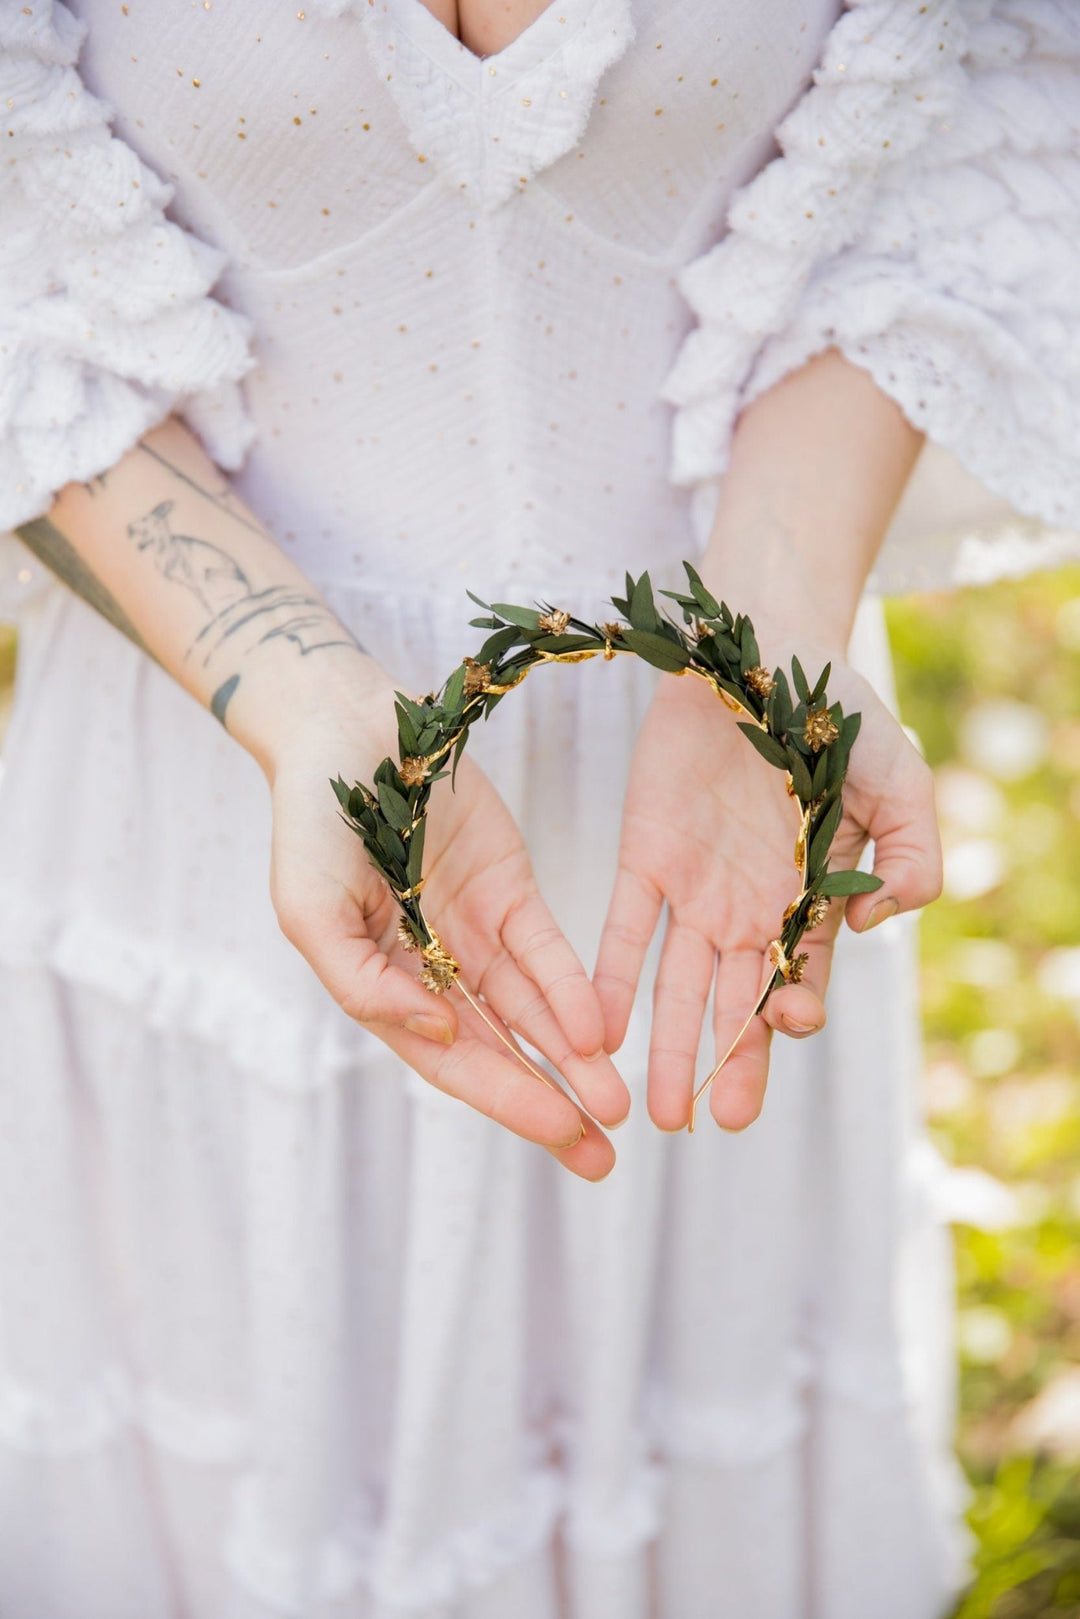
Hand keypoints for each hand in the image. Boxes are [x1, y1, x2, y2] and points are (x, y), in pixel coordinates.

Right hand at [267, 684, 628, 1178]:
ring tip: (618, 1106)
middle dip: (552, 1103)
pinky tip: (602, 1027)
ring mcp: (476, 931)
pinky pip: (547, 949)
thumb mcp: (311, 914)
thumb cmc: (311, 825)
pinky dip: (572, 988)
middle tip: (602, 1154)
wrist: (345, 730)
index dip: (506, 1102)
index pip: (452, 1063)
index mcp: (384, 989)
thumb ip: (366, 985)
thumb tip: (441, 1038)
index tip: (560, 1133)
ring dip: (575, 1059)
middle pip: (502, 1053)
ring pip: (534, 1011)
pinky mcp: (512, 889)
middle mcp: (436, 972)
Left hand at [594, 653, 940, 1131]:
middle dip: (726, 1065)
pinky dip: (609, 980)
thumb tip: (876, 922)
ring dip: (667, 1047)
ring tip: (654, 1110)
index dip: (793, 1009)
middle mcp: (750, 908)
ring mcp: (694, 889)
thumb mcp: (901, 781)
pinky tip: (597, 1031)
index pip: (801, 978)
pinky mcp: (642, 858)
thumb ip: (913, 857)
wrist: (758, 648)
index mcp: (812, 899)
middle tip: (707, 1120)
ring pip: (679, 986)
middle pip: (736, 1005)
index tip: (790, 1021)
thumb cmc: (837, 714)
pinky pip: (622, 930)